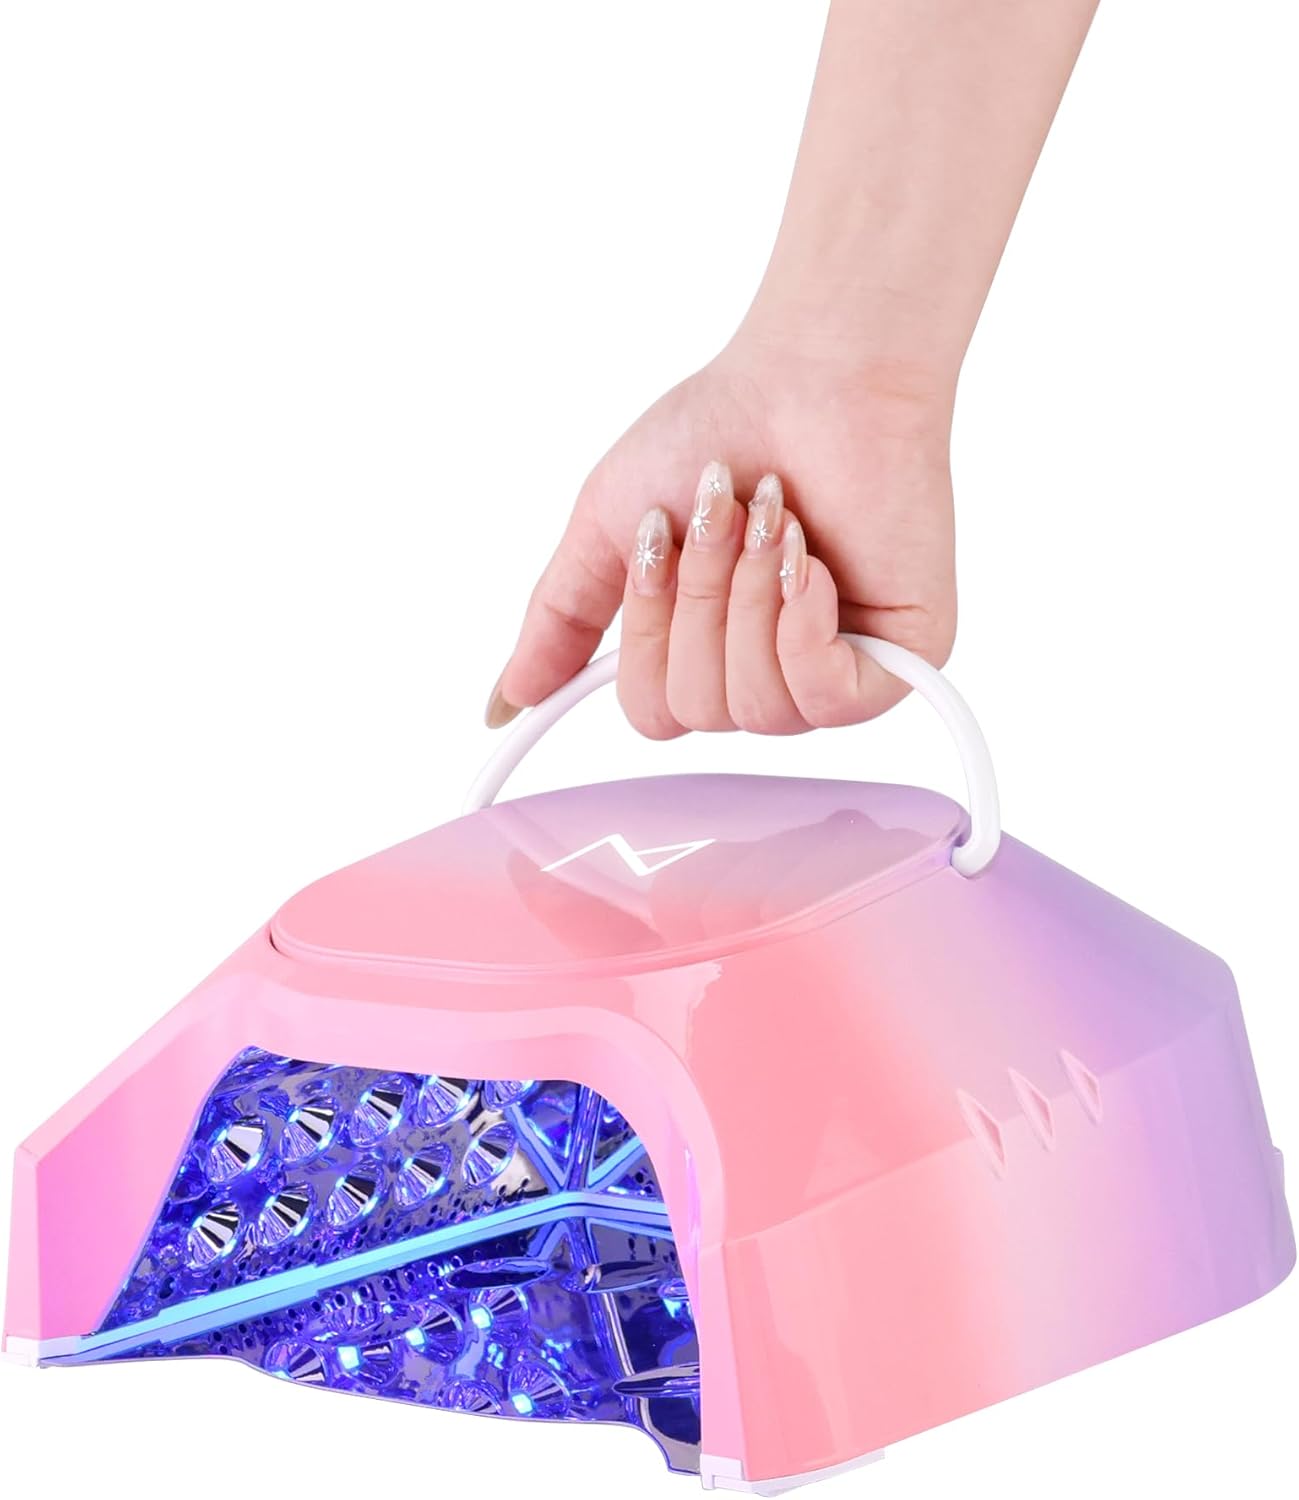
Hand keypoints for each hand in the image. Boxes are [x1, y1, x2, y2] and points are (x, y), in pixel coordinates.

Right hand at [487, 331, 955, 737]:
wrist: (815, 374)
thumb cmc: (719, 433)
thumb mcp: (609, 528)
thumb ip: (560, 621)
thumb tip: (502, 706)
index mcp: (706, 657)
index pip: (652, 714)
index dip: (646, 627)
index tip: (658, 529)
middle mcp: (769, 677)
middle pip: (699, 709)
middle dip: (701, 595)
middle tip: (729, 511)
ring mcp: (836, 676)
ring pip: (759, 707)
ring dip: (750, 593)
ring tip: (779, 517)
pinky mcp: (901, 665)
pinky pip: (831, 701)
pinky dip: (805, 621)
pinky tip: (814, 561)